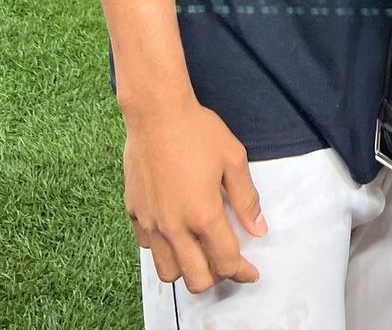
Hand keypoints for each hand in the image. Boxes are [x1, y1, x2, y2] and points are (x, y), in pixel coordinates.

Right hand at [123, 98, 266, 293]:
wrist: (156, 113)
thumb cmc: (197, 130)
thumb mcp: (233, 158)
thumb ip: (246, 198)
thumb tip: (258, 229)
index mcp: (203, 214)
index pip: (226, 262)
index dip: (242, 271)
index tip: (250, 271)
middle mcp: (174, 226)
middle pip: (196, 279)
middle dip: (217, 277)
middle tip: (226, 260)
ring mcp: (150, 222)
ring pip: (168, 271)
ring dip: (187, 269)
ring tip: (199, 250)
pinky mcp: (133, 213)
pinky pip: (147, 248)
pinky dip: (163, 248)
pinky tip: (174, 229)